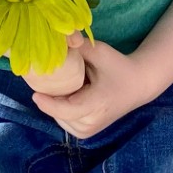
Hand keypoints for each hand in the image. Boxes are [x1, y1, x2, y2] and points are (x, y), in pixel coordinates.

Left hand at [30, 35, 163, 139]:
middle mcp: (90, 124)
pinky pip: (62, 118)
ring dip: (56, 100)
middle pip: (58, 111)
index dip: (49, 103)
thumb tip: (55, 39)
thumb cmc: (118, 66)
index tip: (35, 93)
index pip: (66, 110)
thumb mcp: (99, 52)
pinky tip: (71, 92)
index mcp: (96, 105)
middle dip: (50, 94)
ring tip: (69, 83)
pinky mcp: (83, 133)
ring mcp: (87, 131)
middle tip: (50, 75)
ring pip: (57, 115)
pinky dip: (61, 105)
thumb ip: (76, 47)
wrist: (137, 85)